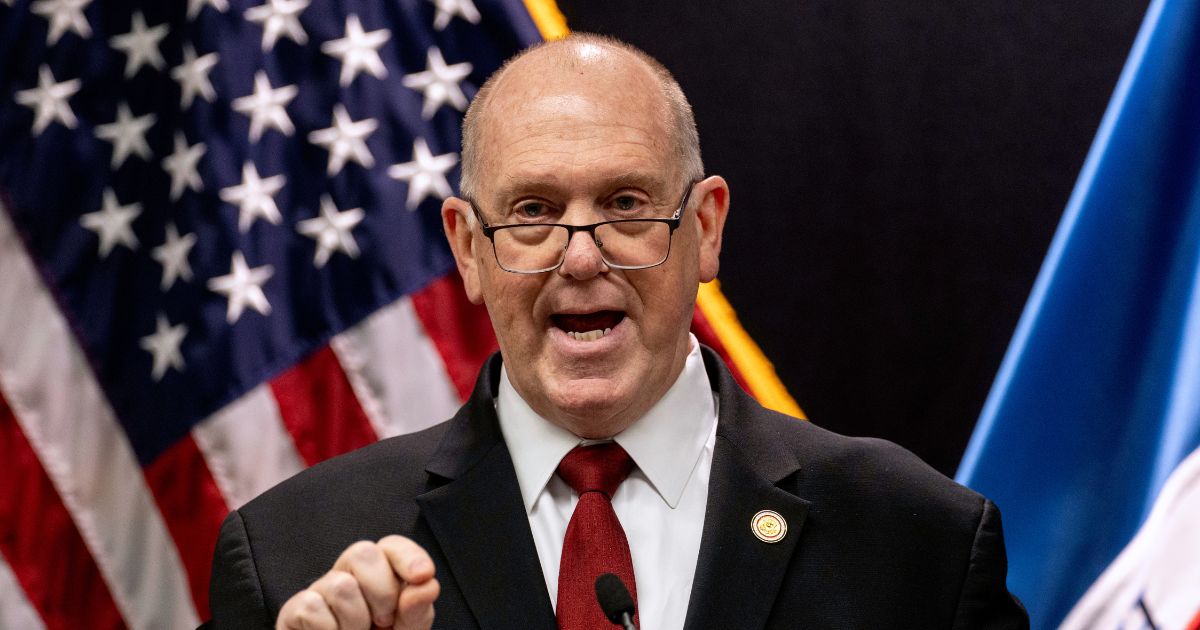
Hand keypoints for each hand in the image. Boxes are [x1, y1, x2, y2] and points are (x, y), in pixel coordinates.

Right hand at [275, 535, 439, 628]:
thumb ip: (416, 613)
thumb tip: (427, 585)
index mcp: (379, 578)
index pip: (391, 547)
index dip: (408, 556)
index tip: (423, 575)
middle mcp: (348, 578)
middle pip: (362, 552)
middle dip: (381, 591)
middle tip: (383, 622)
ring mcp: (320, 593)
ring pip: (340, 585)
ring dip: (355, 621)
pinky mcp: (293, 611)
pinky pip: (311, 607)